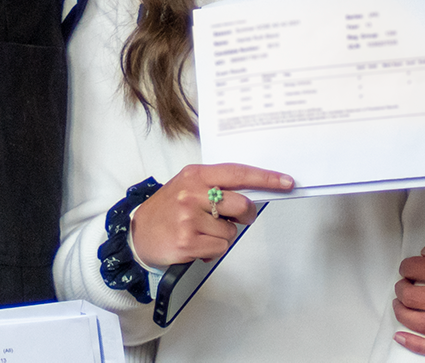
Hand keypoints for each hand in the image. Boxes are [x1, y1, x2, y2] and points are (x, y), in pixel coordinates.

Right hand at [130, 163, 291, 268]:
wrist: (138, 234)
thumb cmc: (167, 210)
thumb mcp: (188, 188)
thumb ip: (216, 187)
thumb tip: (250, 195)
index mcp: (195, 175)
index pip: (237, 173)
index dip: (265, 178)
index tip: (286, 182)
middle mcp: (192, 193)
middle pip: (241, 204)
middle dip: (243, 216)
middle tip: (229, 220)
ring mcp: (189, 217)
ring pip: (231, 231)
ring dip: (221, 236)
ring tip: (199, 233)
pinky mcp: (187, 241)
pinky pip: (220, 248)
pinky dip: (212, 250)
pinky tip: (195, 245)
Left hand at [391, 222, 424, 356]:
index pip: (418, 269)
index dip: (408, 265)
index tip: (410, 266)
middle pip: (413, 296)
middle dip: (402, 287)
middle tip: (405, 282)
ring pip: (420, 322)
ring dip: (403, 312)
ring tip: (401, 304)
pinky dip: (417, 345)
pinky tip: (403, 337)